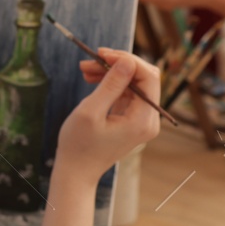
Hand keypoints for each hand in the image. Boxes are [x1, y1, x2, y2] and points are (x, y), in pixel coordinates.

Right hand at [56, 47, 161, 183]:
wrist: (76, 171)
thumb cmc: (79, 145)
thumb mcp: (91, 112)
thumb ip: (110, 85)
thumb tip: (127, 60)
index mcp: (143, 120)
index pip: (148, 77)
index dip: (127, 60)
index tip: (102, 54)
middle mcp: (148, 119)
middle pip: (144, 77)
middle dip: (118, 64)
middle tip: (92, 58)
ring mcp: (141, 119)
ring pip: (133, 82)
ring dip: (111, 71)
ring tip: (85, 68)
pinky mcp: (131, 118)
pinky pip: (126, 92)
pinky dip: (110, 83)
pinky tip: (91, 79)